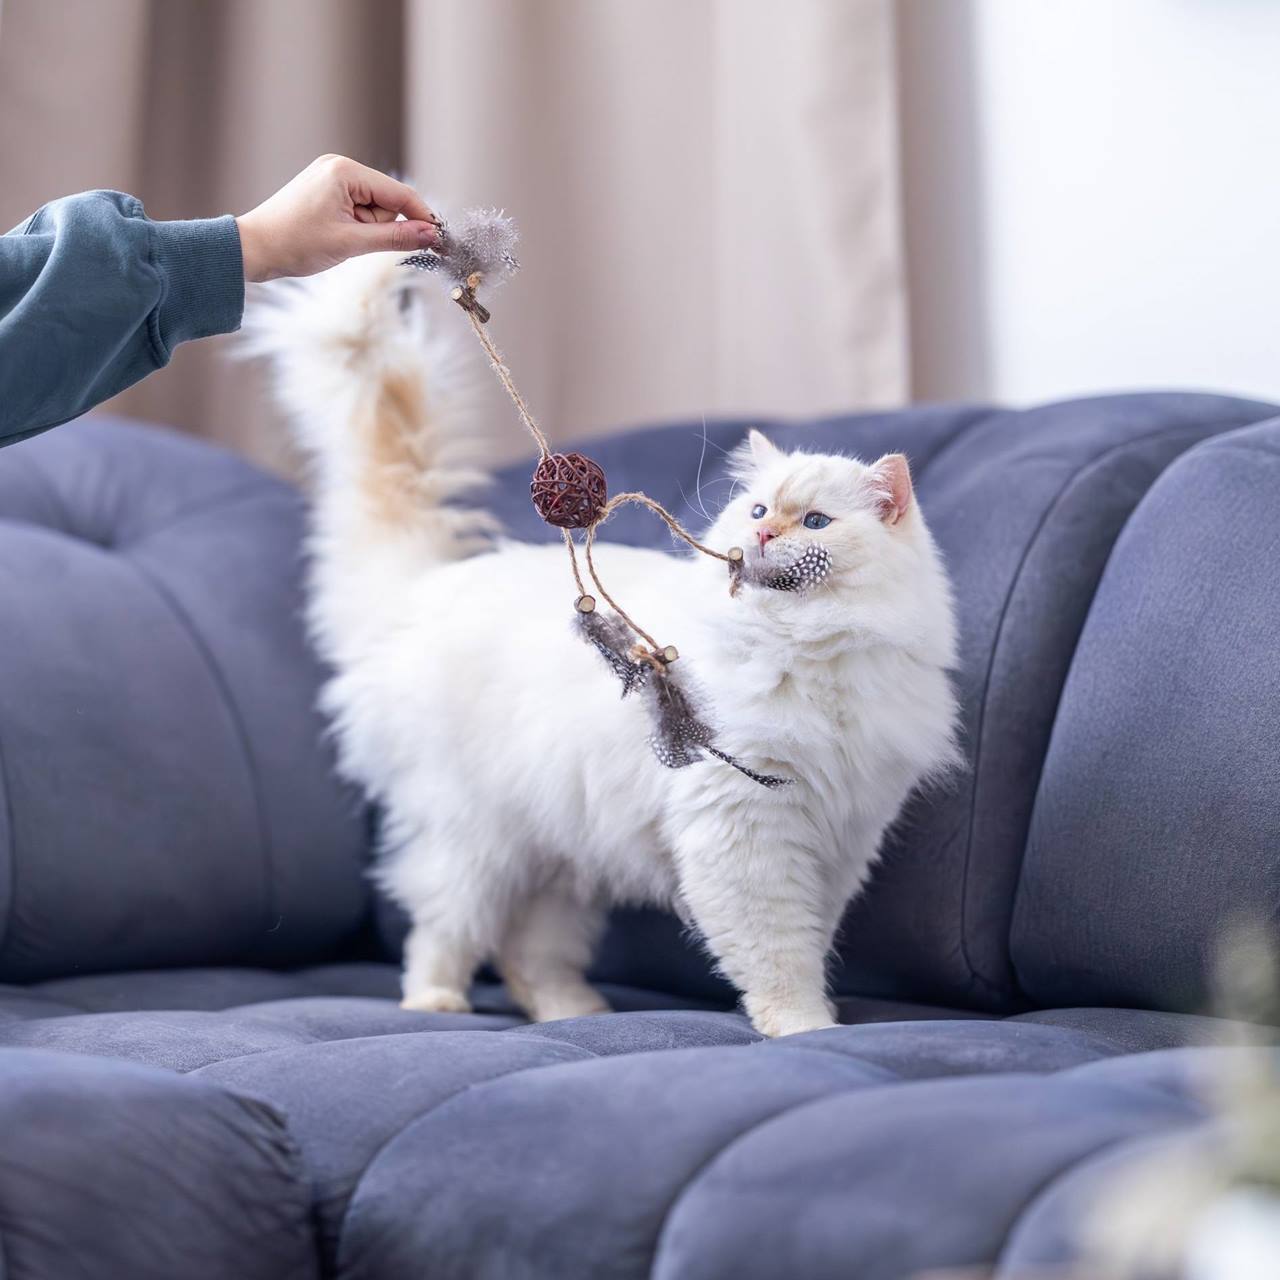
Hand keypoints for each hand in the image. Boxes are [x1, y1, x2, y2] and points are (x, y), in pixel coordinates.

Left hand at [235, 154, 441, 282]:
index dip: (421, 218)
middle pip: (387, 201)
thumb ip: (395, 238)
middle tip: (358, 244)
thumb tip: (431, 235)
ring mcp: (331, 178)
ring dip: (367, 231)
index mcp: (345, 171)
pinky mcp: (326, 192)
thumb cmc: (294, 243)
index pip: (399, 193)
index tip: (440, 240)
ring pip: (373, 209)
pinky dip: (356, 228)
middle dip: (382, 227)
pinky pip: (358, 211)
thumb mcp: (351, 243)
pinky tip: (337, 237)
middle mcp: (339, 167)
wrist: (254, 249)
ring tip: (339, 241)